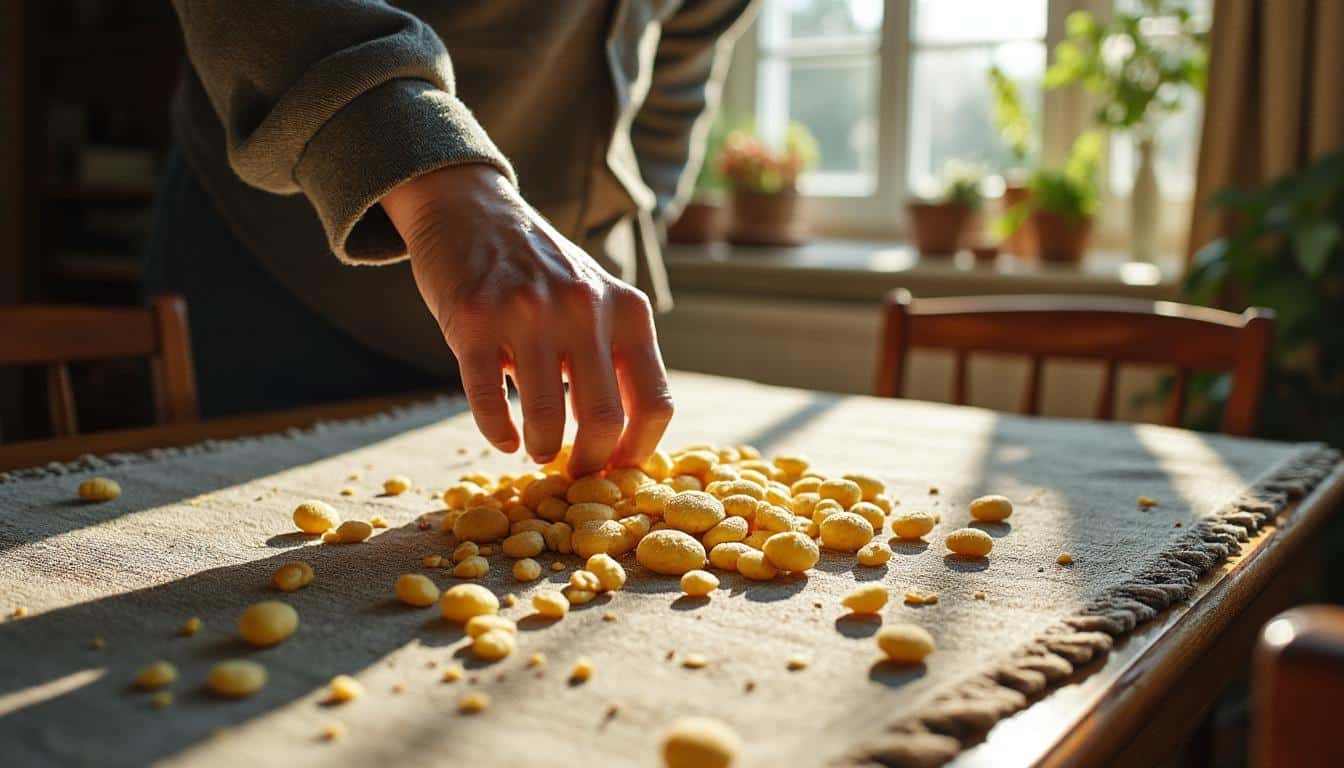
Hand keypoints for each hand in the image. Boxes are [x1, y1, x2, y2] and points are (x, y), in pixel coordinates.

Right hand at [381, 164, 672, 475]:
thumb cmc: (539, 268)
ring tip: (539, 450)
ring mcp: (528, 313)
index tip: (620, 470)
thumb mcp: (595, 296)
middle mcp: (583, 308)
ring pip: (547, 418)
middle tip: (576, 473)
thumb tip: (623, 441)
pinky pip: (488, 401)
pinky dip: (498, 433)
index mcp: (626, 309)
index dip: (639, 450)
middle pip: (604, 419)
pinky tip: (504, 439)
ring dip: (544, 449)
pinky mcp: (474, 320)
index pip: (655, 400)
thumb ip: (614, 352)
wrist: (470, 208)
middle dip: (591, 462)